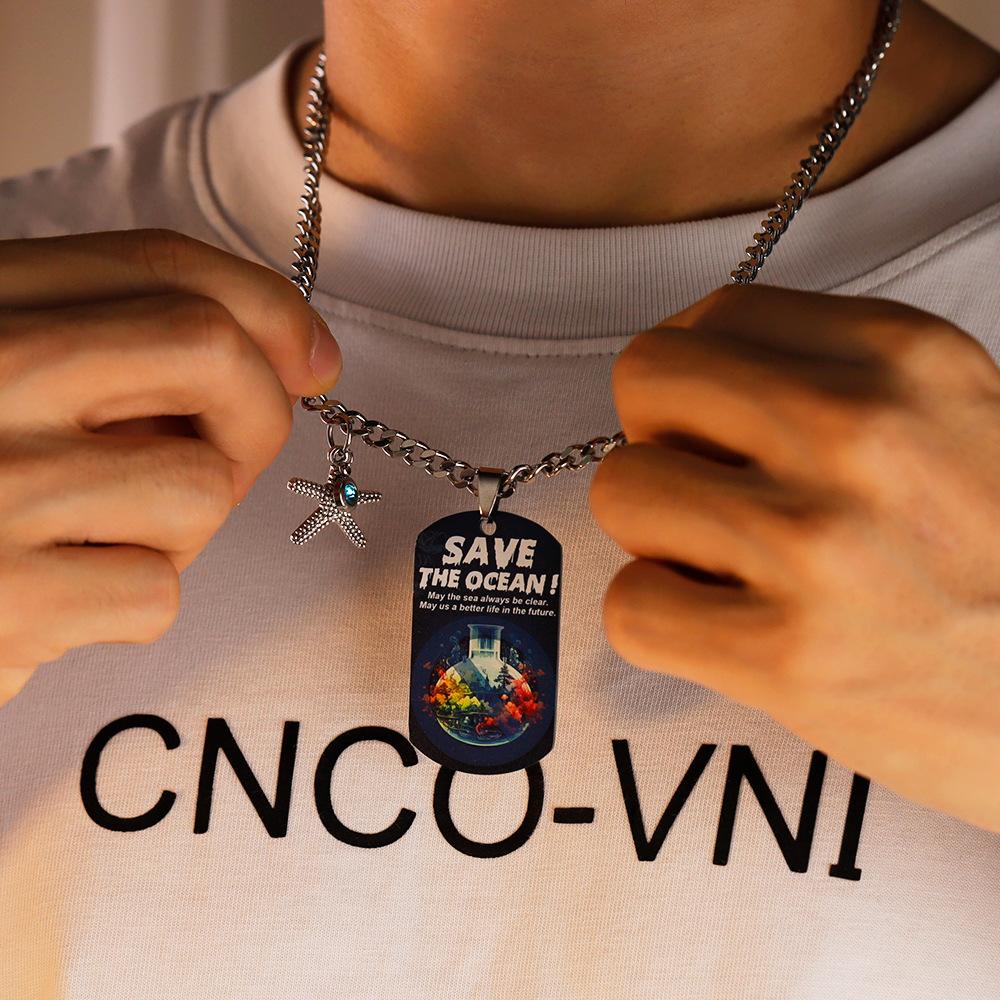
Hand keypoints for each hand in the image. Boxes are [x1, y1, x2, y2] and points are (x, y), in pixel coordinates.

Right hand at [0, 230, 341, 703]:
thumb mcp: (20, 376)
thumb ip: (126, 344)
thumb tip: (301, 358)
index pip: (162, 265)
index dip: (269, 309)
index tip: (312, 358)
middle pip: (208, 349)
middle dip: (258, 411)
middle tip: (229, 454)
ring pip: (202, 487)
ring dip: (180, 527)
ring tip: (96, 534)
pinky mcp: (6, 600)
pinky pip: (157, 590)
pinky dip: (129, 602)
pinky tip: (60, 594)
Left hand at [591, 284, 999, 831]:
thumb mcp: (958, 414)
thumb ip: (835, 374)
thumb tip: (701, 367)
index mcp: (903, 358)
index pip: (717, 316)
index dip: (700, 375)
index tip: (722, 423)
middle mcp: (854, 434)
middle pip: (645, 380)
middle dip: (659, 436)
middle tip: (707, 489)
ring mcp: (815, 545)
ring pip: (620, 492)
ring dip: (656, 535)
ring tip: (724, 565)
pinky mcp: (785, 655)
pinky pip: (630, 607)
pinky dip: (657, 620)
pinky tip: (716, 626)